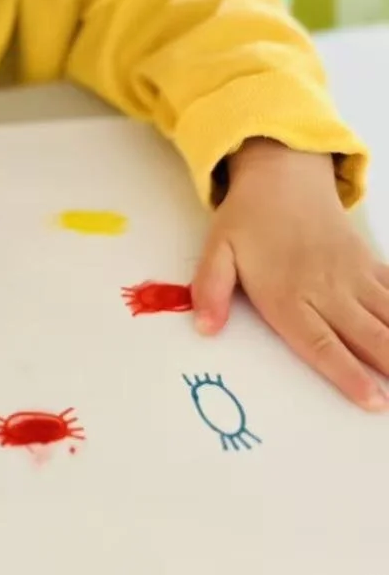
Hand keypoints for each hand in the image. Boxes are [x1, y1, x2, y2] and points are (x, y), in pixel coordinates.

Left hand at [192, 139, 388, 411]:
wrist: (282, 174)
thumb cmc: (247, 219)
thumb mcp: (216, 251)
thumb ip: (208, 290)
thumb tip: (204, 329)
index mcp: (286, 294)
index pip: (321, 344)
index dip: (347, 375)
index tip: (371, 400)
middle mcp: (326, 289)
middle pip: (366, 336)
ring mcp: (352, 275)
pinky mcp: (367, 261)